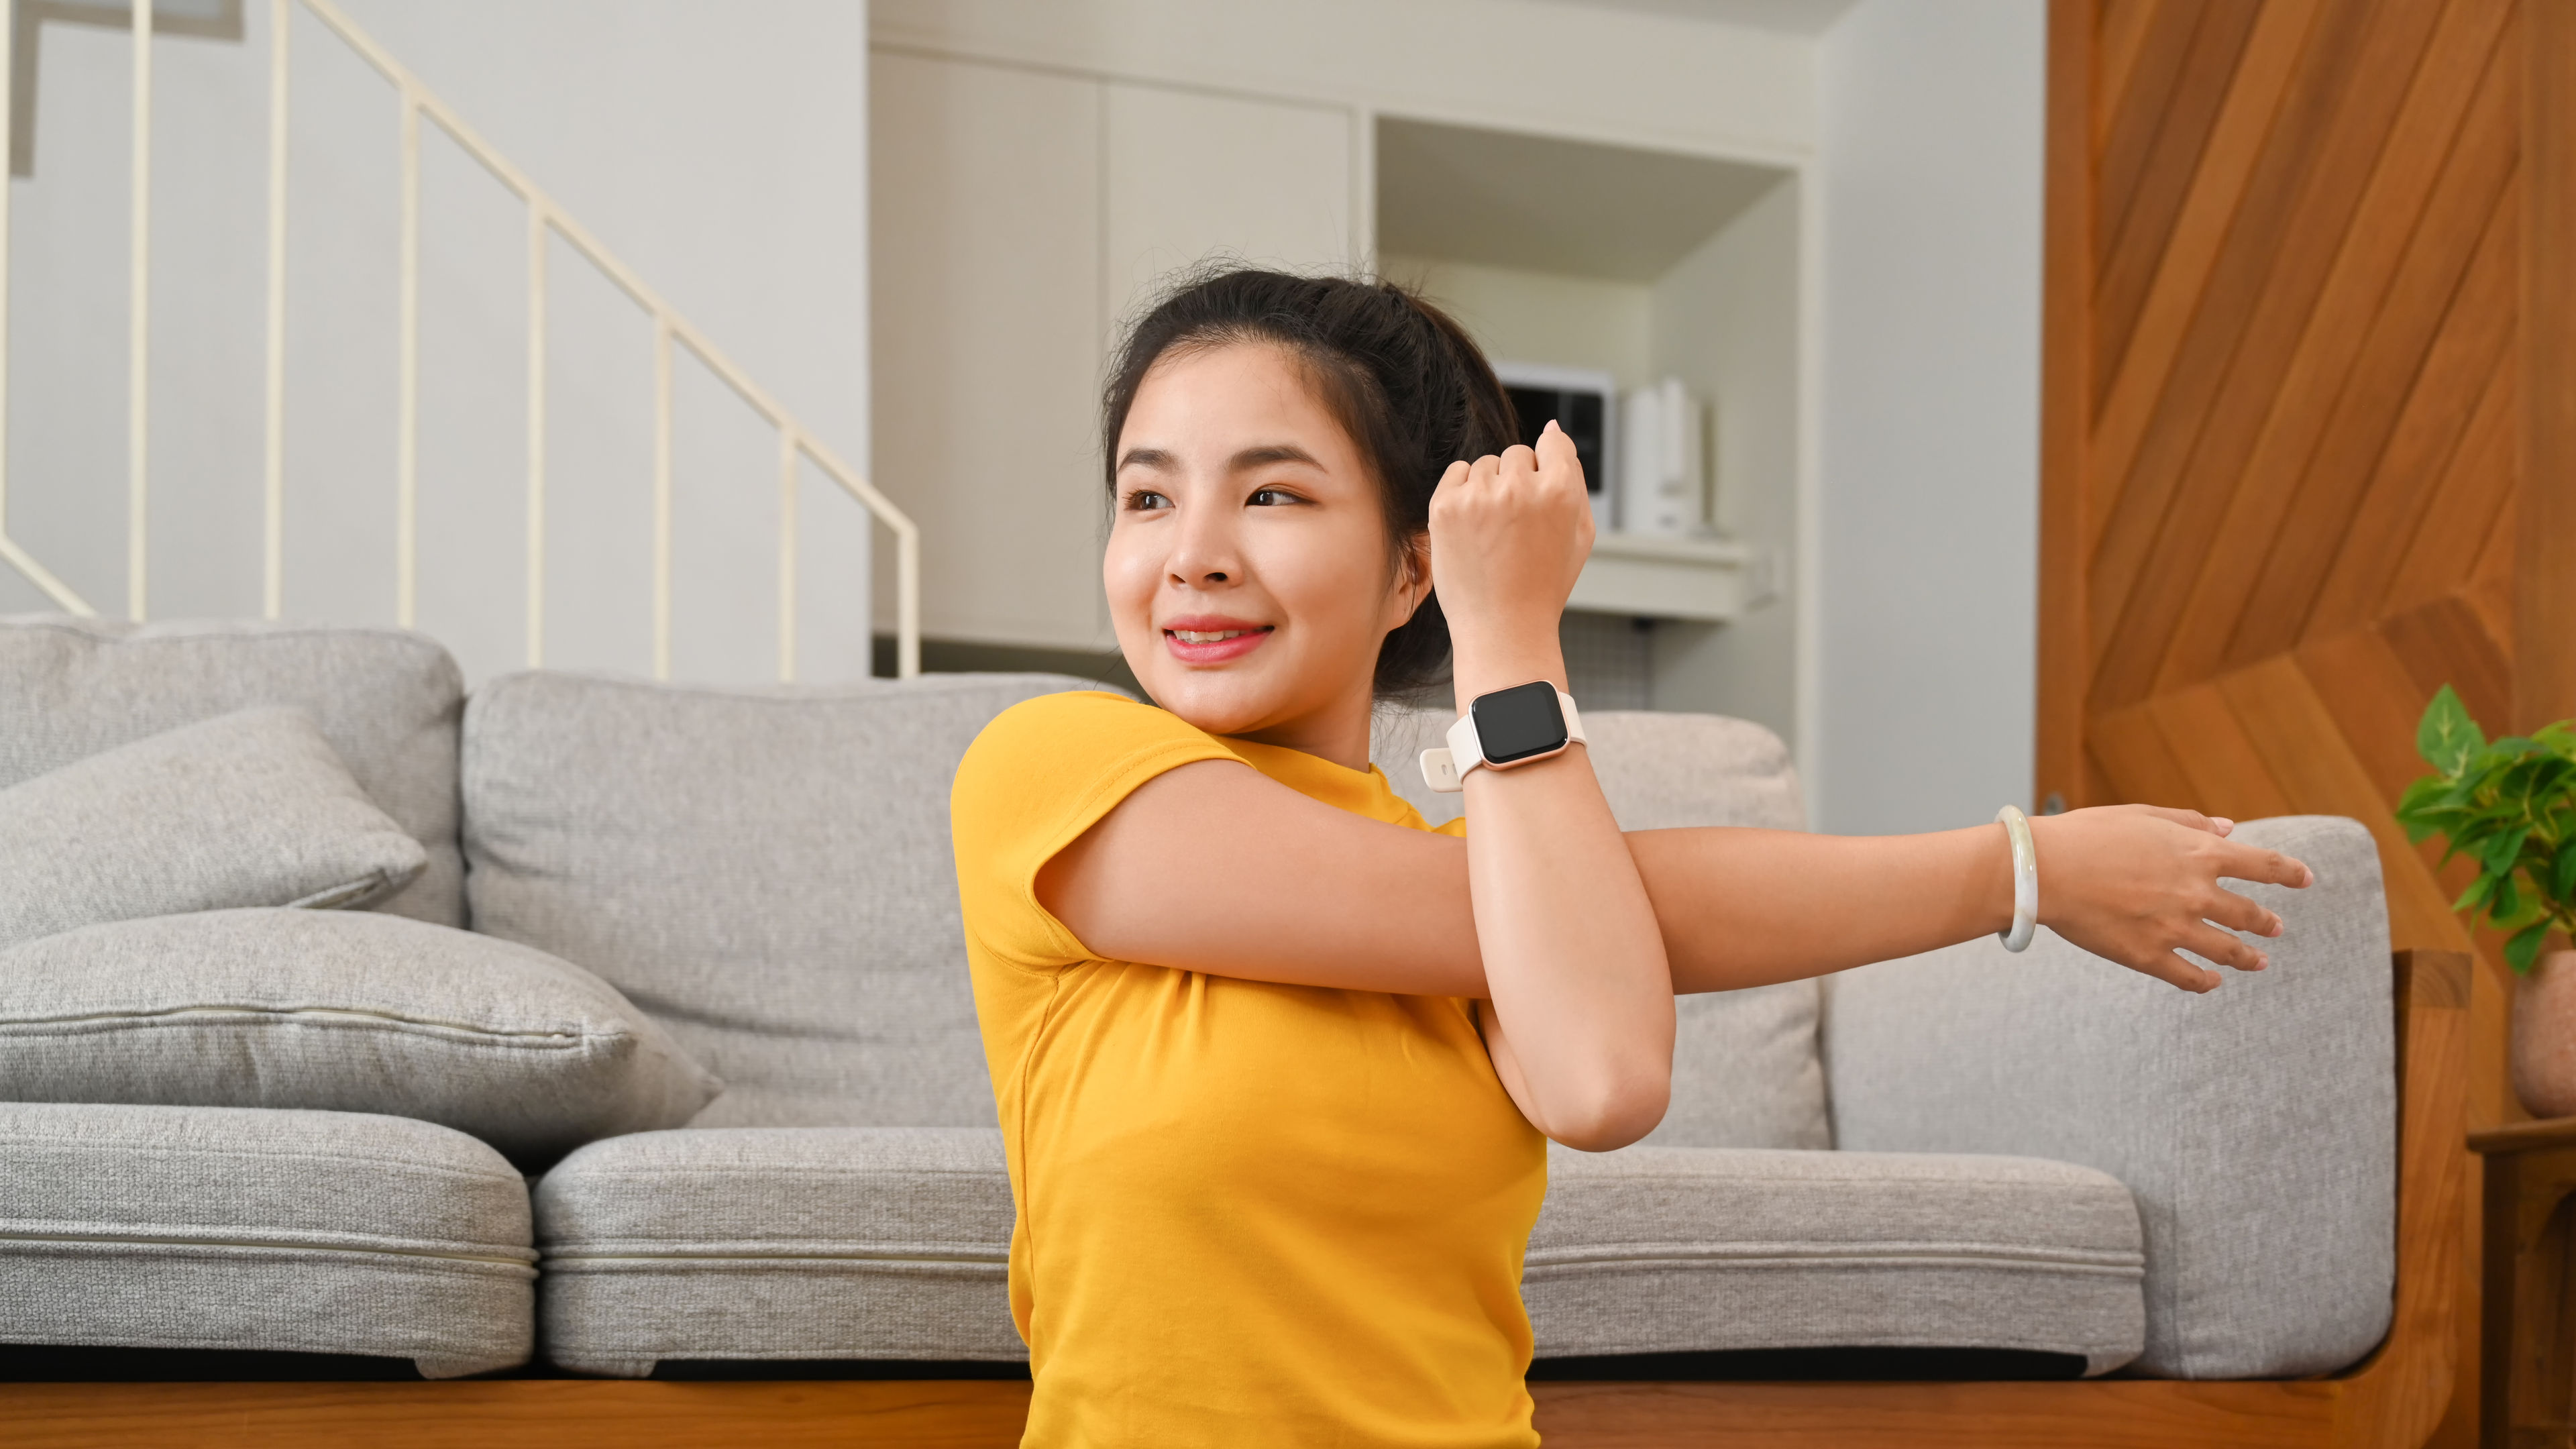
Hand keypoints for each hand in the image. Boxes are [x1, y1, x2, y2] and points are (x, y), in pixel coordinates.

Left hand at [1429, 421, 1594, 675]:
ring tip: (1494, 535)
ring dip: (1490, 489)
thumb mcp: (1580, 534)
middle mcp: (1519, 488)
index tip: (1538, 501)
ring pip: (1485, 465)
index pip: (1554, 444)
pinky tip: (1472, 529)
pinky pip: (1457, 473)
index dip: (1547, 473)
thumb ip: (1573, 475)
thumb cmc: (1544, 584)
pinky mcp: (1444, 506)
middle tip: (1516, 529)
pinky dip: (1464, 493)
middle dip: (1518, 483)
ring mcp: (1478, 496)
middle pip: (1517, 454)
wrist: (1502, 629)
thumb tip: (1552, 429)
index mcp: (1560, 491)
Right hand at [2027, 805, 2313, 992]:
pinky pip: (2189, 977)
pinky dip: (2206, 981)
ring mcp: (2175, 928)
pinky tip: (2212, 982)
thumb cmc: (2088, 834)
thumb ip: (2190, 823)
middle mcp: (2196, 892)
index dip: (2289, 873)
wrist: (2045, 870)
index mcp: (2199, 853)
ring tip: (2258, 962)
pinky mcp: (2149, 956)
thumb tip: (2227, 828)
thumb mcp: (2142, 816)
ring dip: (2247, 957)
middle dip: (2266, 922)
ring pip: (2227, 950)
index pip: (2264, 865)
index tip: (2306, 879)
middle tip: (2276, 928)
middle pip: (2248, 913)